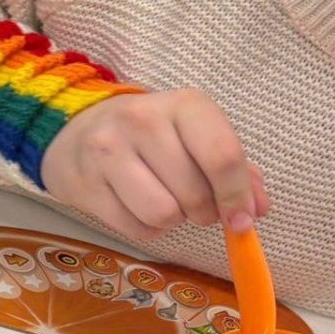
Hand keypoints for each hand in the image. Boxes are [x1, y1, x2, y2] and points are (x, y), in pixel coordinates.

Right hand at [40, 91, 269, 244]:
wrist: (78, 131)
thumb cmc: (152, 136)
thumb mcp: (197, 136)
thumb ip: (236, 169)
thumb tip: (256, 210)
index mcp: (184, 105)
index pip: (222, 156)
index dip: (237, 196)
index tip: (242, 220)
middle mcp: (143, 121)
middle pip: (194, 193)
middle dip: (204, 211)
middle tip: (196, 205)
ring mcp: (108, 151)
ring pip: (163, 214)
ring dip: (173, 220)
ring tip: (167, 203)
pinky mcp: (86, 183)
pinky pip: (134, 227)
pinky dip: (147, 229)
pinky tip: (140, 209)